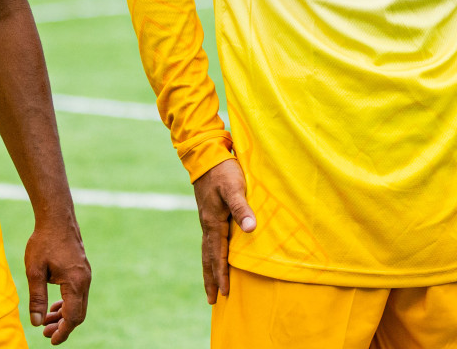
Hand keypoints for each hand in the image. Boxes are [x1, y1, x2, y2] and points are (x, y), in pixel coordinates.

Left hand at [24, 219, 90, 343]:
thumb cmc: (44, 242)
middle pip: (79, 313)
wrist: (57, 218)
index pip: (73, 316)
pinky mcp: (82, 270)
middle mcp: (85, 280)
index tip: (50, 341)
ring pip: (79, 304)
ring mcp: (85, 274)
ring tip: (46, 321)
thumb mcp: (35, 272)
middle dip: (63, 326)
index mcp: (75, 282)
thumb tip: (37, 323)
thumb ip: (37, 299)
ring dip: (64, 315)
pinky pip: (78, 294)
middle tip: (45, 333)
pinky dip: (67, 304)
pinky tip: (54, 305)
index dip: (62, 332)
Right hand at [193, 158, 255, 303]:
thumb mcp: (235, 188)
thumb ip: (242, 208)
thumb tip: (250, 228)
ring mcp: (206, 220)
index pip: (218, 256)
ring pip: (206, 251)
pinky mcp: (209, 213)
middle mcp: (207, 225)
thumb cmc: (223, 172)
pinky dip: (210, 255)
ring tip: (211, 285)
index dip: (221, 274)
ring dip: (209, 269)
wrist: (206, 156)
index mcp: (213, 223)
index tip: (224, 293)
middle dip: (211, 279)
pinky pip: (209, 241)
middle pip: (208, 258)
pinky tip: (215, 256)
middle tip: (212, 300)